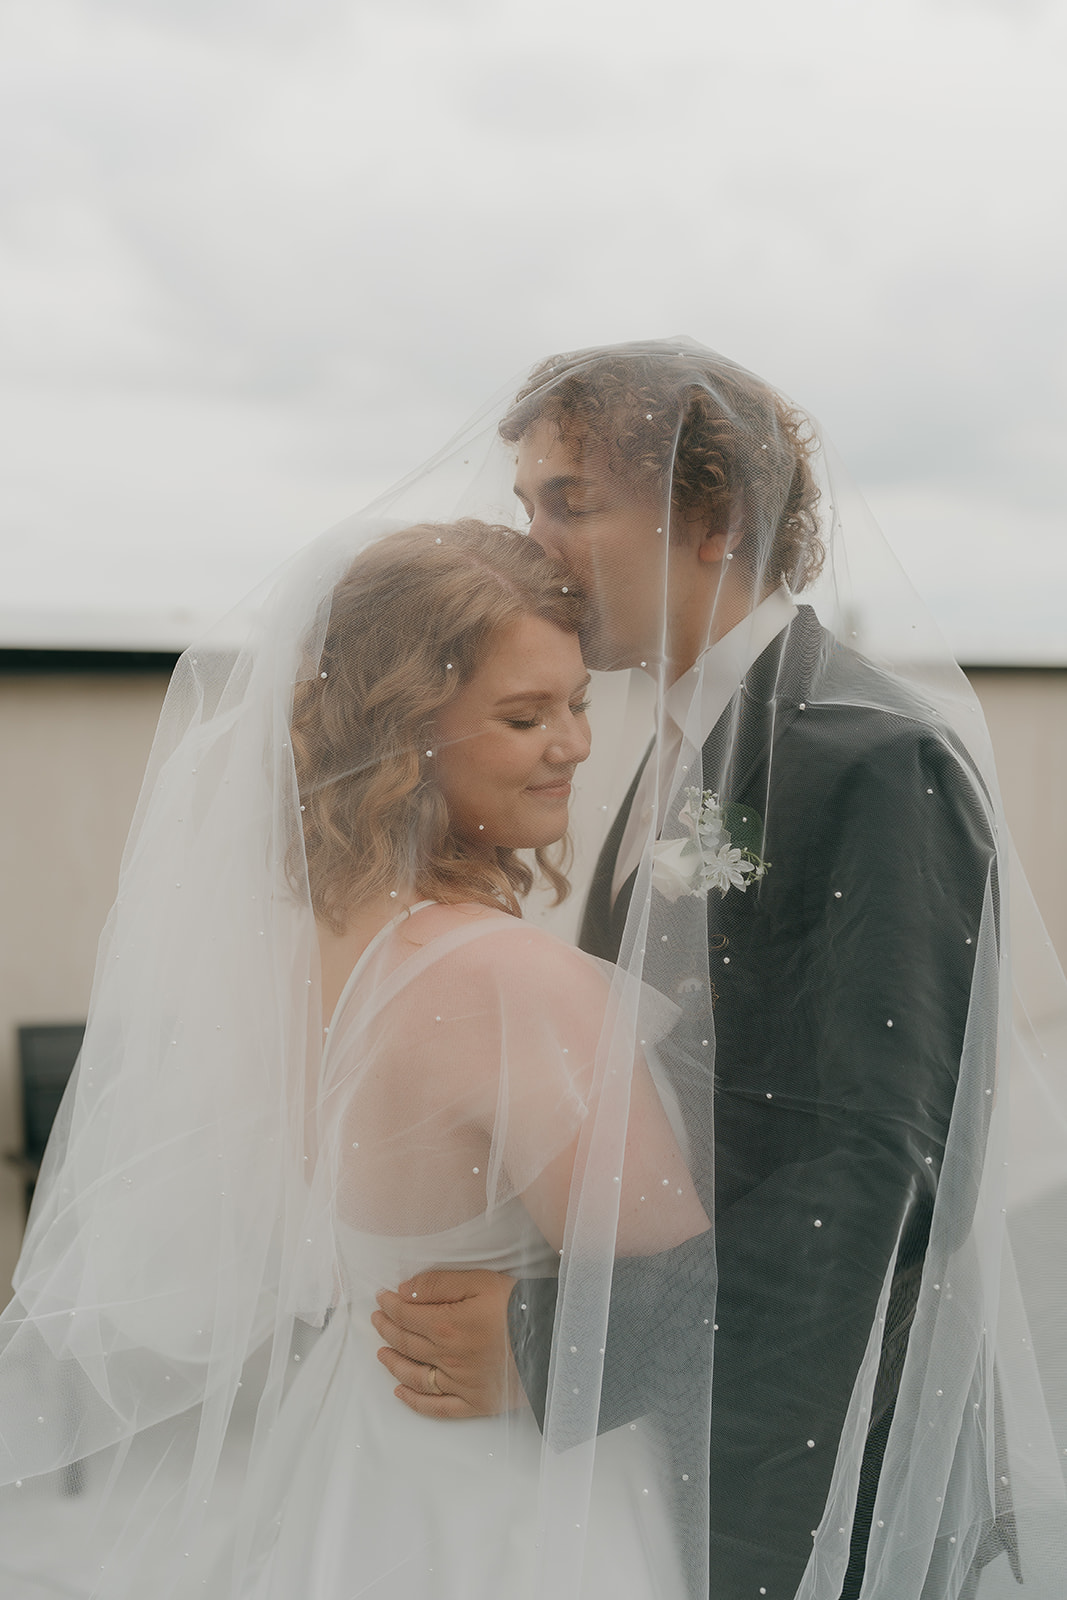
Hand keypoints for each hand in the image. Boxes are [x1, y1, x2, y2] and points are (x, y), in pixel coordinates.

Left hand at [372, 1269, 520, 1418]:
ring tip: (382, 1353)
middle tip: (377, 1320)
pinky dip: (415, 1402)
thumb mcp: (480, 1281)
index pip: (406, 1316)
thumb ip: (439, 1284)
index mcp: (447, 1326)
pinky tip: (401, 1392)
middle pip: (407, 1344)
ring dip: (394, 1364)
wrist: (556, 1338)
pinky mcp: (476, 1403)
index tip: (381, 1298)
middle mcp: (448, 1359)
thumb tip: (403, 1292)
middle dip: (387, 1329)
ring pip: (415, 1376)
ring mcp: (460, 1384)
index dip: (389, 1306)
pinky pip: (438, 1408)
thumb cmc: (519, 1305)